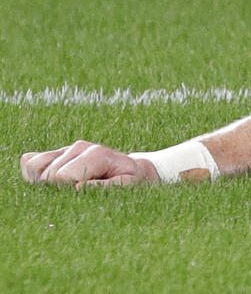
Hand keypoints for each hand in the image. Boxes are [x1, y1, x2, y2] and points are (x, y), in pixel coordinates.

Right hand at [21, 140, 158, 188]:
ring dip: (45, 183)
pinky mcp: (54, 154)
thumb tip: (78, 187)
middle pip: (48, 175)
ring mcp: (65, 149)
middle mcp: (79, 147)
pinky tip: (51, 184)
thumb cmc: (128, 180)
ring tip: (67, 189)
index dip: (68, 191)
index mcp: (96, 154)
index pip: (62, 176)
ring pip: (35, 168)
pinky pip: (29, 163)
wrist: (129, 169)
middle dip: (59, 190)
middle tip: (80, 193)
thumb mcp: (126, 186)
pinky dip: (34, 176)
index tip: (84, 195)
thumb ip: (105, 187)